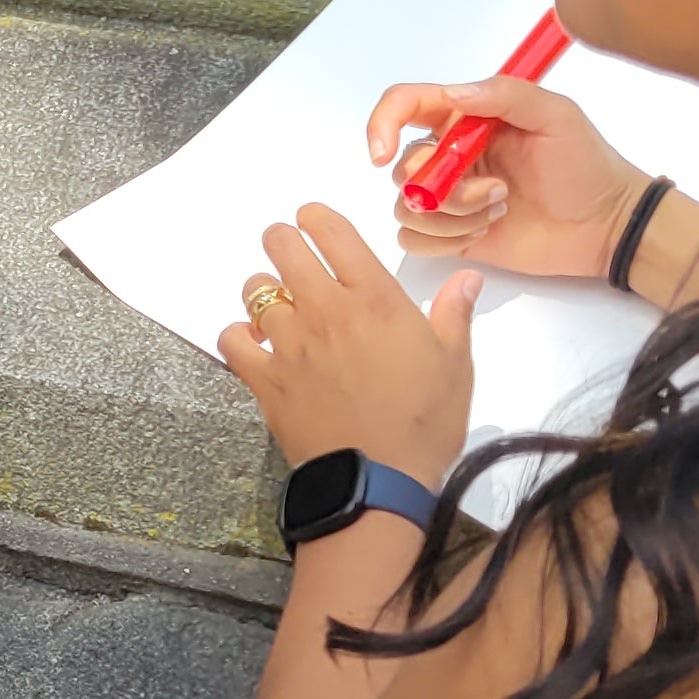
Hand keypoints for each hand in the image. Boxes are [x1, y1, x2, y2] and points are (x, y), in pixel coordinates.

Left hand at [217, 202, 477, 488]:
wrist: (379, 481)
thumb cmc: (424, 423)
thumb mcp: (454, 365)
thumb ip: (453, 313)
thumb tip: (466, 277)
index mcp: (374, 300)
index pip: (332, 232)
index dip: (315, 218)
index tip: (313, 220)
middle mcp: (325, 311)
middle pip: (281, 246)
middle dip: (282, 240)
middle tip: (290, 252)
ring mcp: (289, 344)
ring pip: (255, 291)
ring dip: (263, 290)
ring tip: (278, 302)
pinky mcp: (265, 378)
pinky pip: (232, 340)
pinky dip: (238, 335)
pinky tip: (255, 343)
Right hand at [366, 71, 646, 277]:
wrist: (608, 224)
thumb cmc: (587, 165)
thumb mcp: (556, 115)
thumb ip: (505, 94)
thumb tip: (450, 94)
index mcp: (467, 119)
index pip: (404, 105)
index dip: (381, 123)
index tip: (380, 152)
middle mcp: (450, 156)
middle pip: (402, 167)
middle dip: (440, 186)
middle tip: (495, 192)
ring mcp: (450, 198)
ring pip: (407, 208)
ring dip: (452, 215)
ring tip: (498, 212)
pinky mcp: (453, 236)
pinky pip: (414, 240)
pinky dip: (445, 240)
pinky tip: (487, 232)